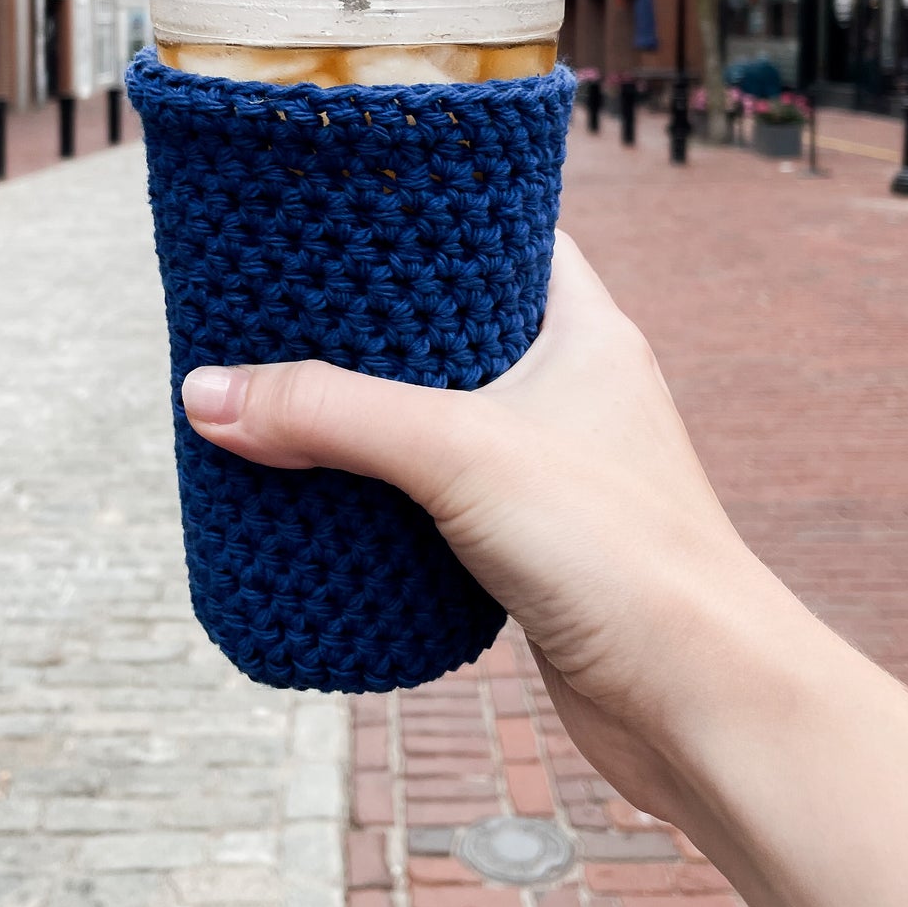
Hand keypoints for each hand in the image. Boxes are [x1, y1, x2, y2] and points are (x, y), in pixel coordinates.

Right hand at [180, 232, 795, 819]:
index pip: (506, 234)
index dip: (431, 212)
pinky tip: (325, 493)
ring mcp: (554, 470)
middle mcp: (574, 389)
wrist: (701, 704)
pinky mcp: (531, 546)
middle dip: (372, 323)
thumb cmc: (620, 552)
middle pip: (457, 327)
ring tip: (281, 390)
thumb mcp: (457, 453)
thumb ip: (331, 414)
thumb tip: (206, 394)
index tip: (346, 202)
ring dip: (372, 414)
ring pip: (443, 419)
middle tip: (282, 304)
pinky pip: (440, 497)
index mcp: (584, 330)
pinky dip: (386, 492)